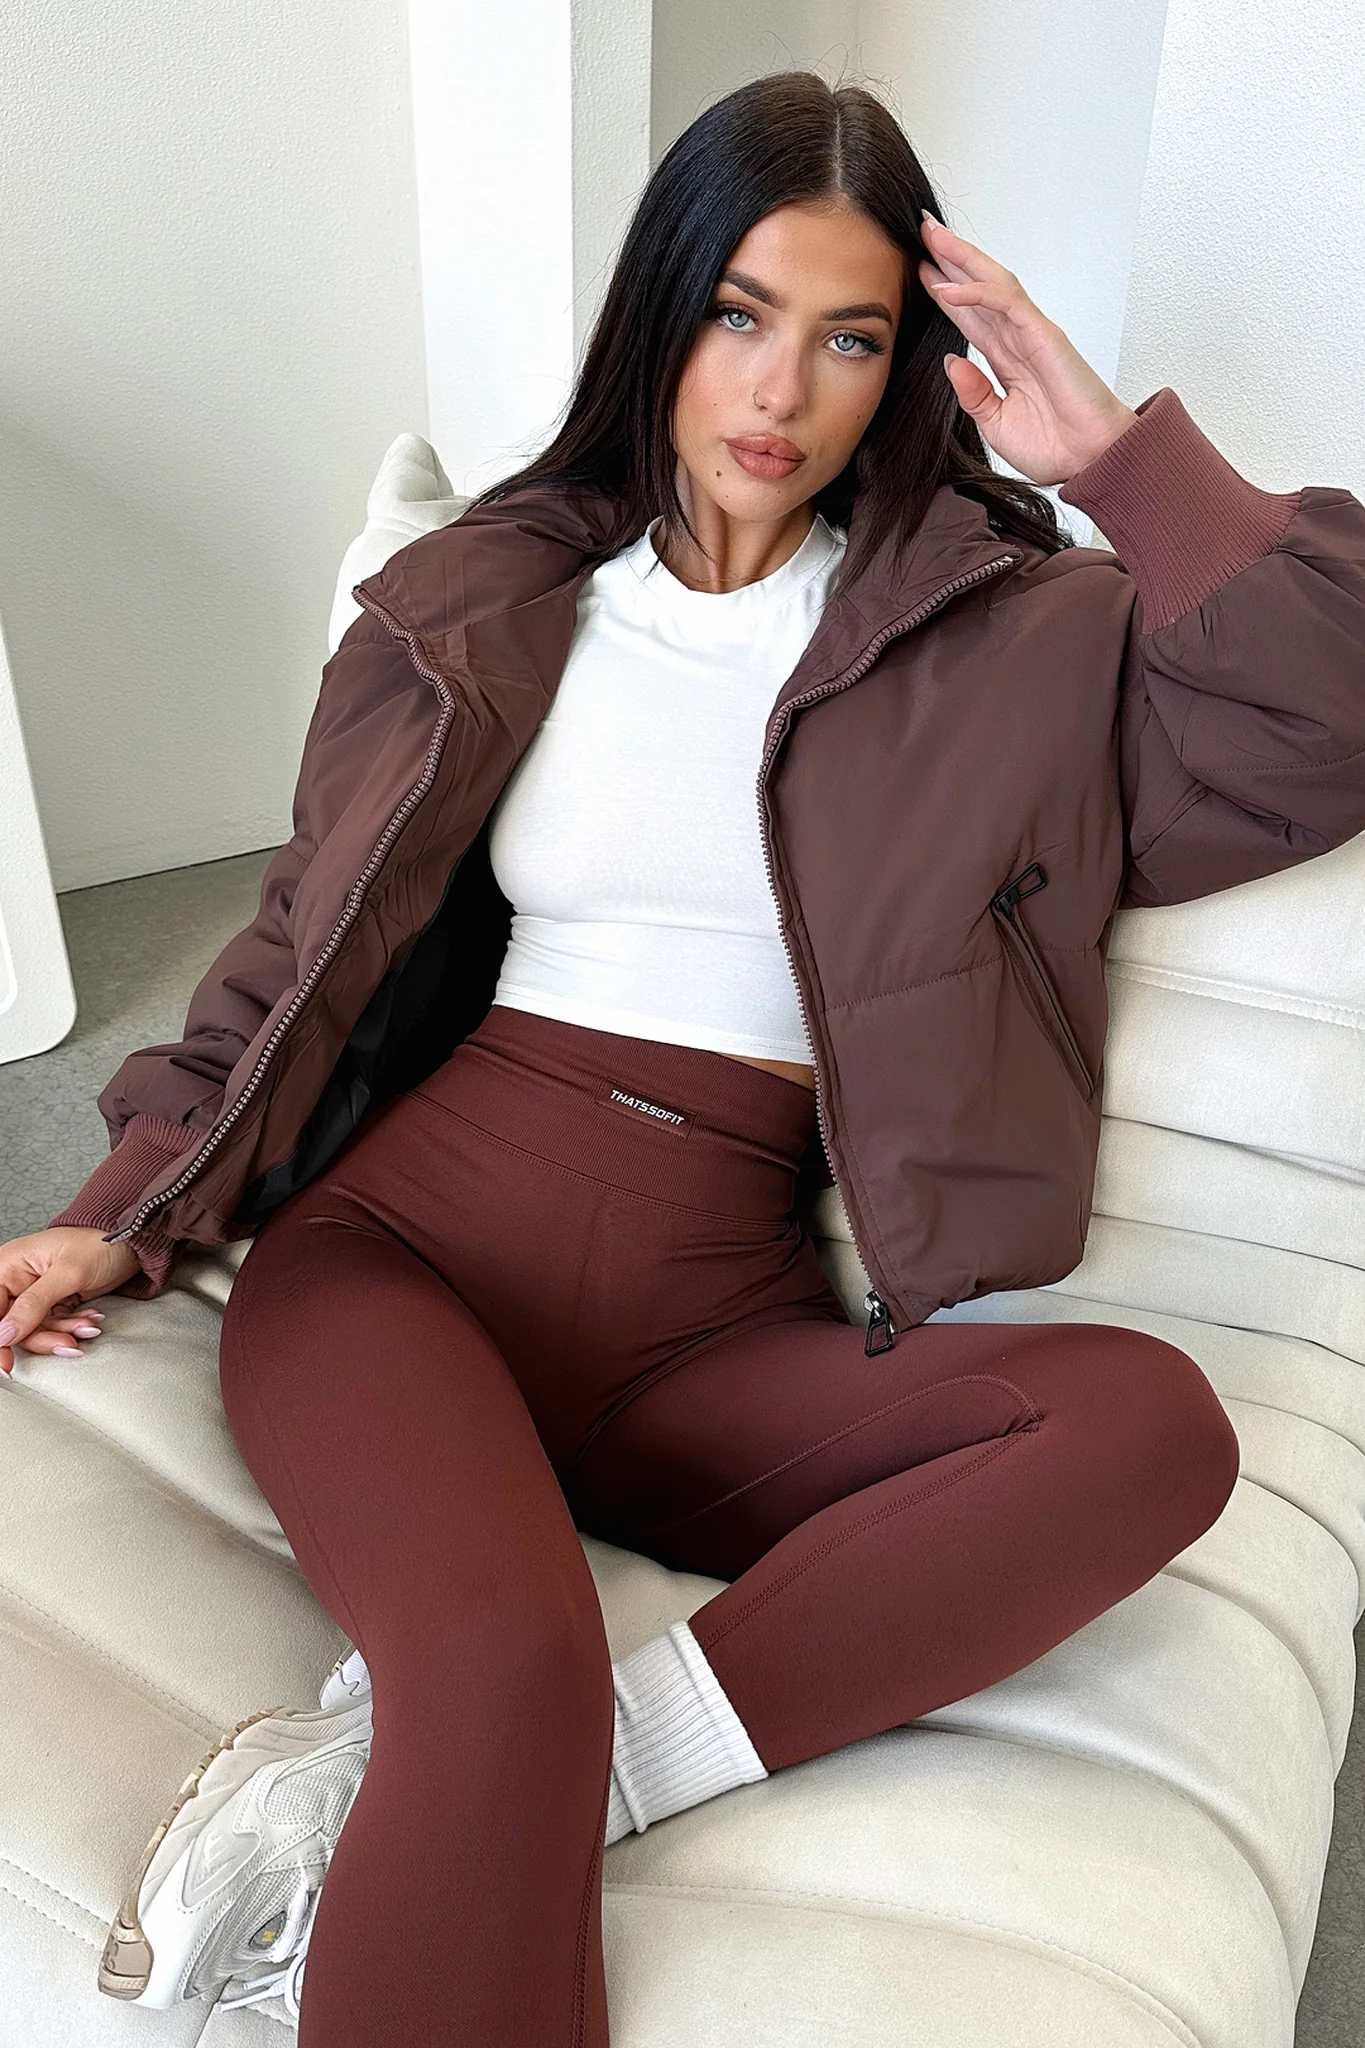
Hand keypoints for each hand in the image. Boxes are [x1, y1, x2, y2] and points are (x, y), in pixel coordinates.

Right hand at [0, 1228, 140, 1373]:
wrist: (132, 1243)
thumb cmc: (99, 1243)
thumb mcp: (67, 1273)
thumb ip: (33, 1304)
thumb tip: (3, 1334)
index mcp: (10, 1265)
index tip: (5, 1363)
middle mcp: (18, 1280)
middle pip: (14, 1324)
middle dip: (44, 1335)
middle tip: (68, 1343)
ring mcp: (37, 1293)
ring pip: (37, 1329)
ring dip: (64, 1331)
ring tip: (90, 1325)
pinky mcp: (54, 1302)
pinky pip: (55, 1325)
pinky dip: (73, 1326)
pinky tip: (91, 1319)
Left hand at [918, 213, 1137, 486]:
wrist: (1090, 462)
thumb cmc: (1055, 448)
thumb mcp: (996, 425)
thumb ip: (974, 394)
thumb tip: (951, 362)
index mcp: (1007, 360)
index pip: (971, 316)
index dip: (946, 292)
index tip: (919, 271)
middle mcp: (1019, 340)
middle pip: (980, 288)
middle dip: (951, 259)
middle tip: (921, 230)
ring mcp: (1032, 334)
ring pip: (993, 283)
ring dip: (963, 259)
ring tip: (933, 237)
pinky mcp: (1045, 335)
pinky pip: (1007, 304)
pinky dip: (977, 293)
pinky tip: (949, 287)